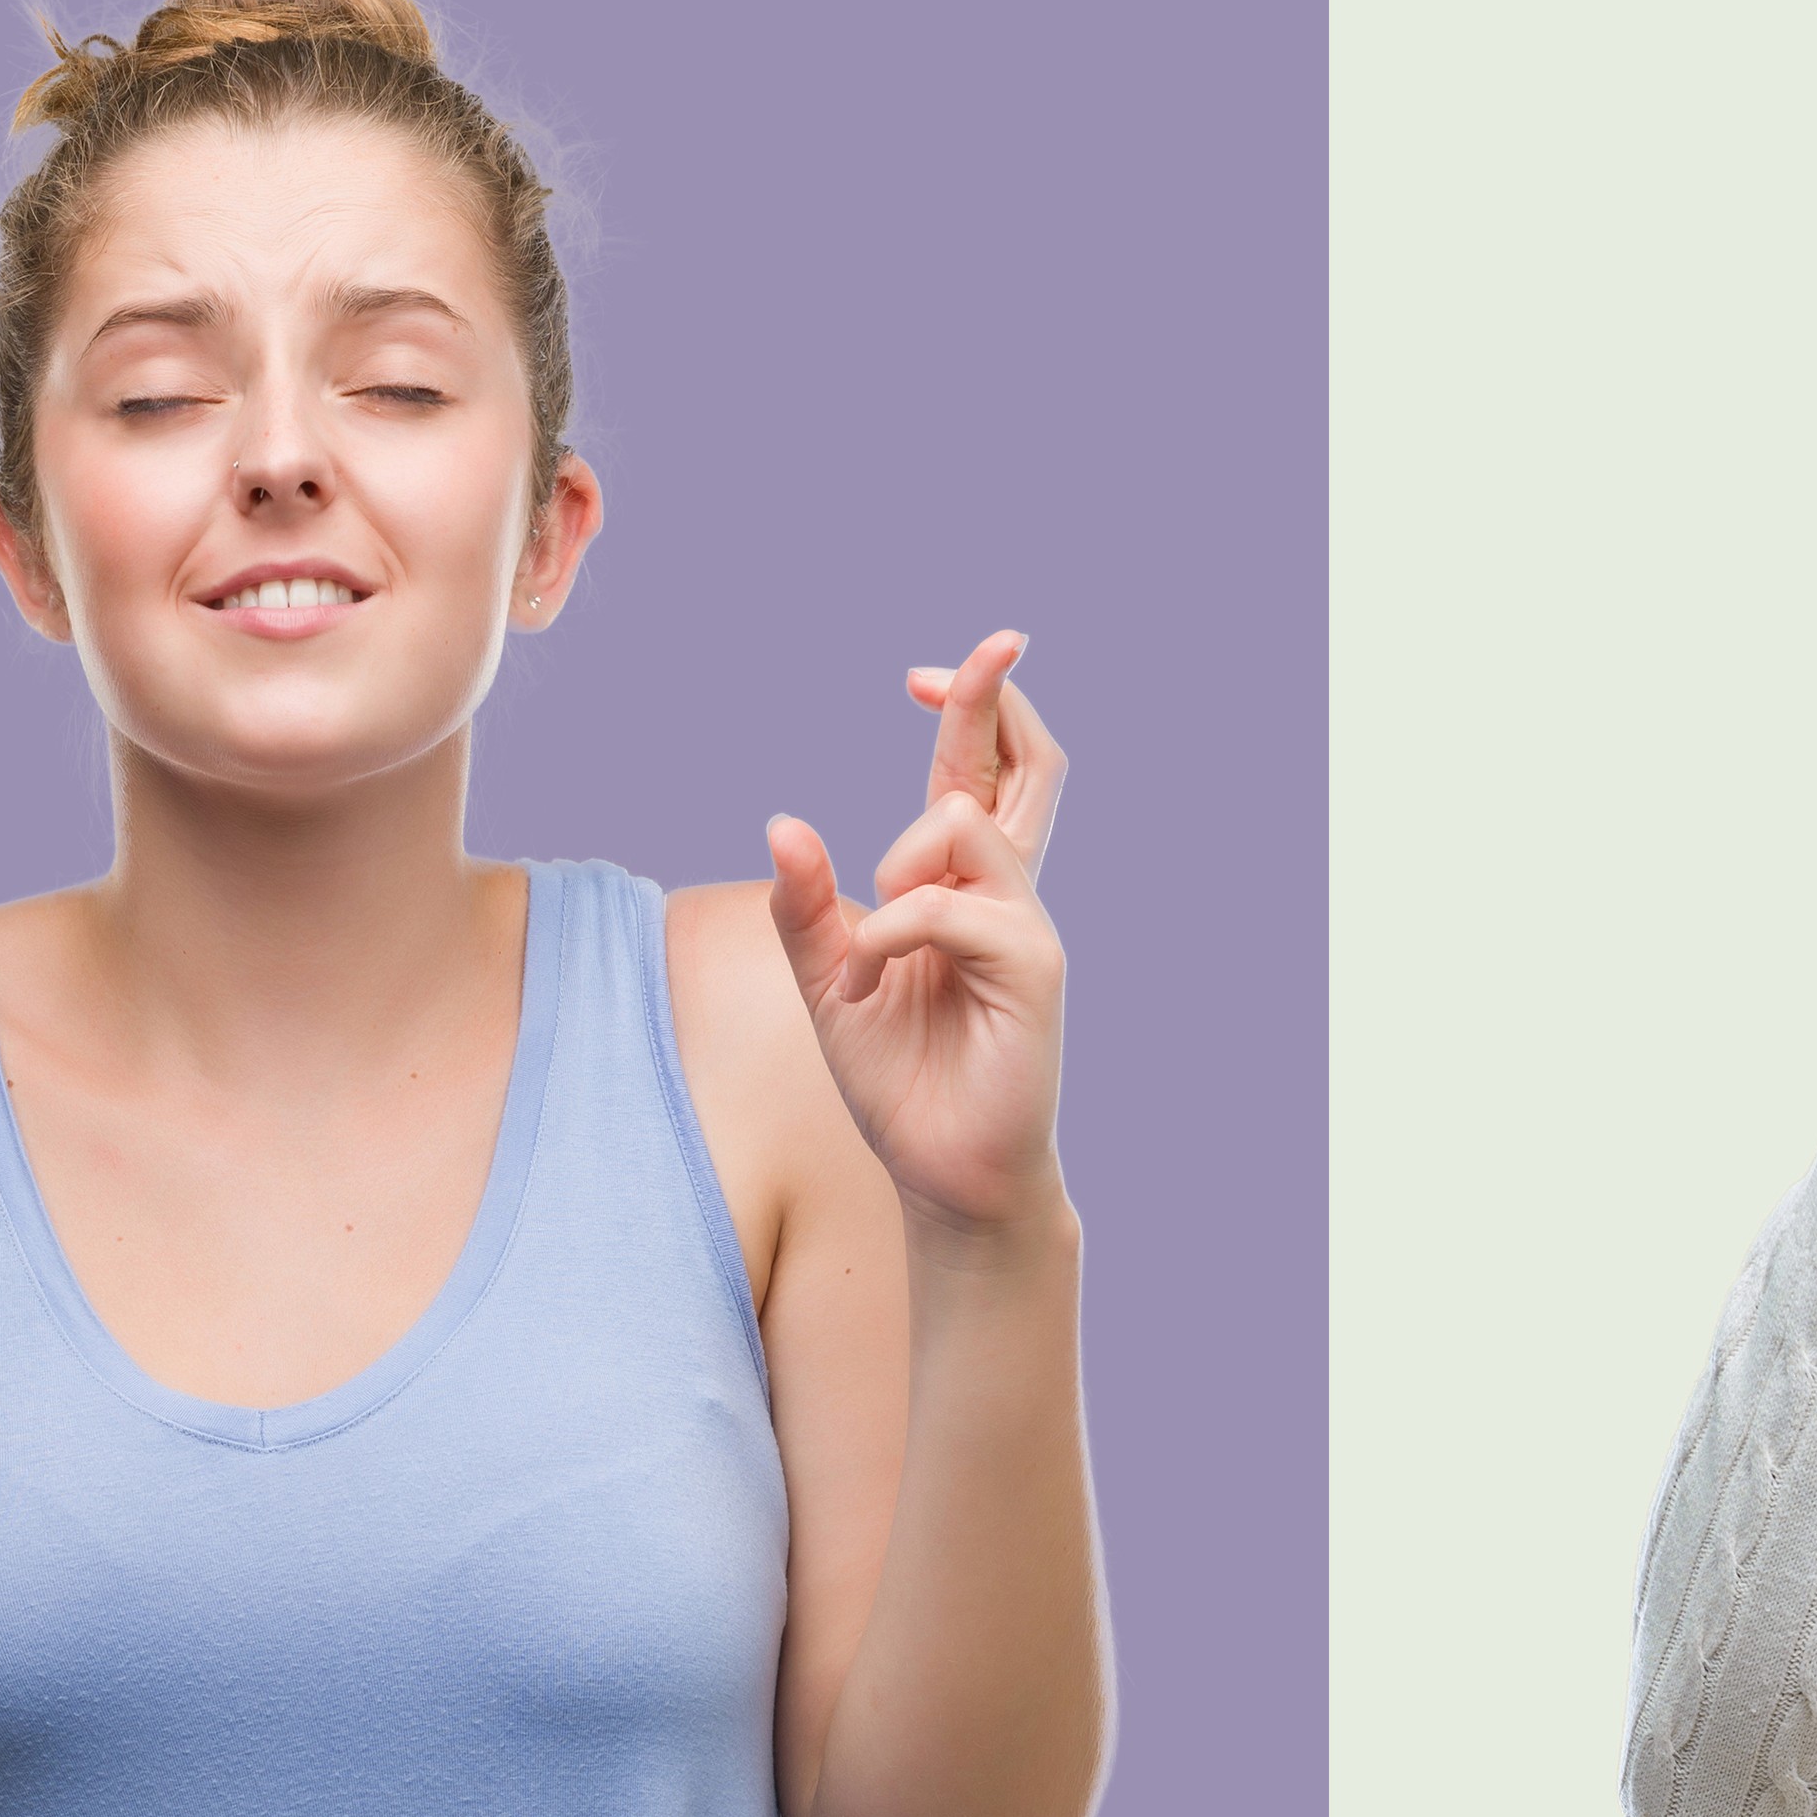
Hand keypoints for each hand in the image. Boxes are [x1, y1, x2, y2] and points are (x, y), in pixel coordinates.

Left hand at [756, 629, 1082, 1236]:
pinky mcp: (1032, 965)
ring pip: (960, 828)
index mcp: (960, 889)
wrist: (943, 1171)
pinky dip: (889, 934)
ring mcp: (1026, 925)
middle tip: (989, 645)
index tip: (927, 670)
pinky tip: (865, 985)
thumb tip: (783, 825)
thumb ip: (805, 908)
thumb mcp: (828, 984)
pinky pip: (949, 906)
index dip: (972, 708)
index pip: (978, 775)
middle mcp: (1004, 894)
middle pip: (1023, 766)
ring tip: (864, 960)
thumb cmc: (899, 1080)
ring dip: (890, 874)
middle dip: (994, 697)